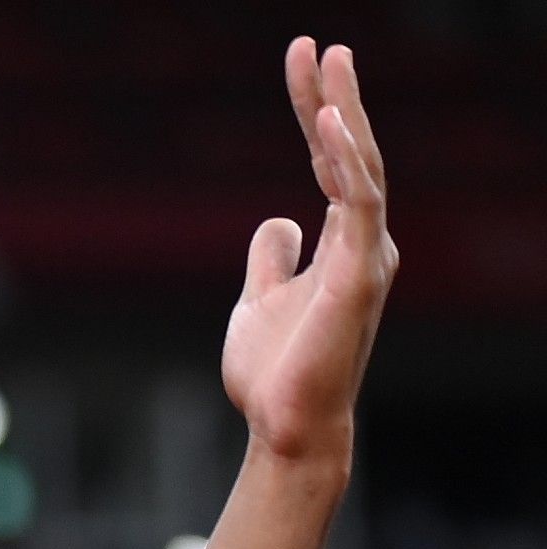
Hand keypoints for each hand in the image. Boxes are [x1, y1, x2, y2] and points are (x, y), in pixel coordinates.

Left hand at [223, 39, 397, 463]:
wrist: (284, 427)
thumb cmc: (276, 371)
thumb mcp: (258, 300)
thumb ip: (272, 257)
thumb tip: (278, 219)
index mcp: (342, 242)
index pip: (330, 160)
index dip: (316, 110)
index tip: (302, 62)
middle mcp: (364, 242)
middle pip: (350, 152)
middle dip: (334, 96)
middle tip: (317, 45)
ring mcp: (366, 256)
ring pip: (361, 168)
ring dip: (344, 112)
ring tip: (330, 62)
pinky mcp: (360, 275)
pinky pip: (359, 204)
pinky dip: (345, 160)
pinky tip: (329, 123)